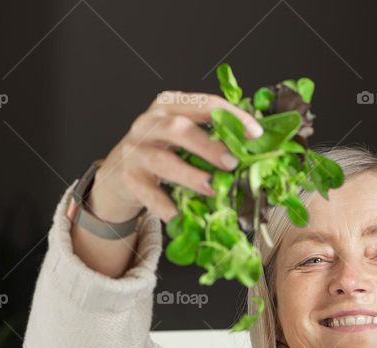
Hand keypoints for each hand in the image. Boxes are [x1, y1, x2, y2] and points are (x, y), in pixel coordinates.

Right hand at [88, 91, 263, 222]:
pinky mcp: (127, 177)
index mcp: (171, 106)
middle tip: (233, 162)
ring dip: (189, 175)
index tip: (256, 134)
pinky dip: (164, 205)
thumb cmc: (162, 153)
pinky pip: (148, 192)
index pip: (205, 104)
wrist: (118, 174)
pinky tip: (180, 215)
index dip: (232, 117)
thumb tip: (258, 151)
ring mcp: (135, 149)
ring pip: (162, 160)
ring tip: (211, 188)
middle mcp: (150, 123)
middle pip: (178, 128)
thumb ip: (213, 138)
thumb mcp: (184, 138)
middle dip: (208, 146)